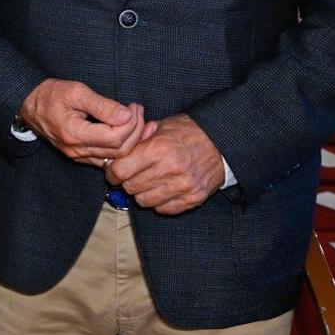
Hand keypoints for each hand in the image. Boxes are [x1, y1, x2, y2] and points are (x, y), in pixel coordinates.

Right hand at [20, 79, 148, 163]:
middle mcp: (77, 150)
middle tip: (138, 111)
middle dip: (135, 130)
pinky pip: (107, 158)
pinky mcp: (80, 156)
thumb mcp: (76, 92)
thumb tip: (127, 115)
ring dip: (131, 139)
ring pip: (115, 157)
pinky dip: (122, 147)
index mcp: (74, 133)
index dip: (131, 123)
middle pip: (119, 150)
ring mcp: (78, 156)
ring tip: (136, 119)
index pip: (114, 137)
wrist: (29, 105)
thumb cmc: (51, 95)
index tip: (134, 107)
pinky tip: (128, 132)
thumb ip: (102, 105)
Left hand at [109, 114, 226, 213]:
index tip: (114, 171)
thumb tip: (116, 150)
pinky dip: (159, 202)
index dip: (112, 172)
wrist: (222, 142)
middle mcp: (170, 170)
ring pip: (145, 201)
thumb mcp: (161, 126)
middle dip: (127, 182)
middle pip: (130, 188)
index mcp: (158, 149)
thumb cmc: (188, 132)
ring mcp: (183, 186)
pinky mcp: (193, 198)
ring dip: (142, 193)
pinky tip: (163, 189)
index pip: (120, 171)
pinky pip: (164, 209)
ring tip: (148, 182)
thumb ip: (138, 139)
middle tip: (132, 175)